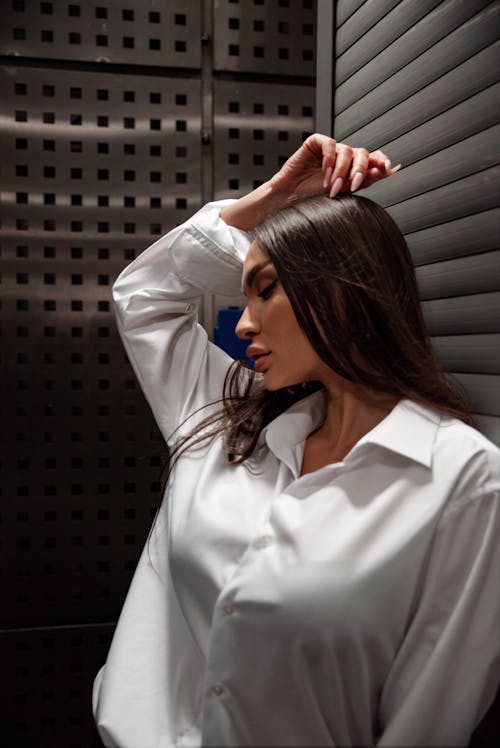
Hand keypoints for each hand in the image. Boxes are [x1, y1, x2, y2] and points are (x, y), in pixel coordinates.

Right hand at [270, 133, 399, 199]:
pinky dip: (330, 160)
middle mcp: (345, 156)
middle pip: (362, 154)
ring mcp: (331, 148)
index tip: (387, 167)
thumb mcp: (343, 190)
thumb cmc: (314, 196)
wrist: (291, 197)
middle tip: (353, 184)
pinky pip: (330, 144)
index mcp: (354, 167)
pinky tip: (325, 174)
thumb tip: (390, 170)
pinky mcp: (317, 142)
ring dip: (341, 170)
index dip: (381, 160)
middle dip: (360, 169)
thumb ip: (366, 180)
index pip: (373, 158)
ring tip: (332, 186)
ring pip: (347, 151)